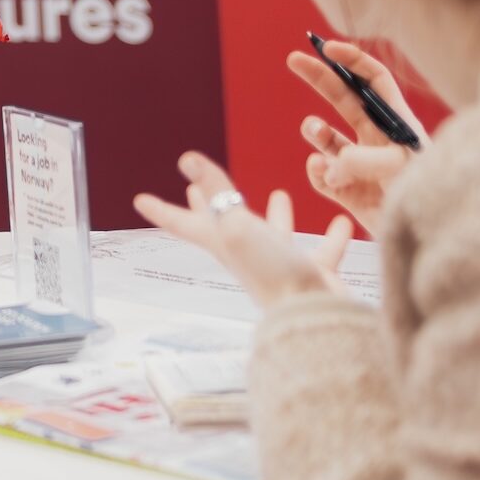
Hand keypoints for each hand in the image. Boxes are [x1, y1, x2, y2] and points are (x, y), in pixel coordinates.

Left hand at [133, 153, 353, 309]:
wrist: (315, 319)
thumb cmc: (272, 274)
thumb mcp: (238, 226)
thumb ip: (216, 193)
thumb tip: (186, 160)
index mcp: (222, 244)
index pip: (184, 222)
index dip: (161, 210)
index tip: (138, 200)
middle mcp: (247, 255)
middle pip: (222, 226)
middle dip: (208, 208)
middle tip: (193, 190)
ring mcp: (279, 267)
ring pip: (275, 236)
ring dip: (277, 217)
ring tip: (279, 195)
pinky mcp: (311, 276)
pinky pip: (321, 252)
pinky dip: (330, 237)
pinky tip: (341, 223)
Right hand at [288, 40, 422, 235]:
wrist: (432, 243)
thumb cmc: (428, 199)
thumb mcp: (400, 170)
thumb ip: (361, 160)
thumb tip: (327, 161)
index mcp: (397, 124)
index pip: (374, 82)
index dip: (352, 62)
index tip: (327, 49)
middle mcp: (377, 140)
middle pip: (343, 99)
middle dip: (319, 78)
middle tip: (292, 59)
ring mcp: (359, 166)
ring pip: (327, 140)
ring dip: (315, 132)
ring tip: (313, 130)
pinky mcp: (348, 193)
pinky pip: (321, 177)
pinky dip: (317, 174)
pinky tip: (326, 178)